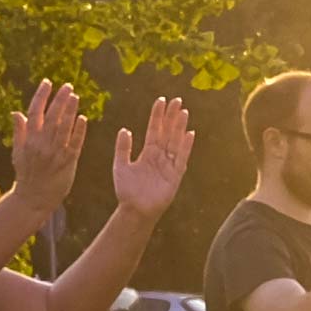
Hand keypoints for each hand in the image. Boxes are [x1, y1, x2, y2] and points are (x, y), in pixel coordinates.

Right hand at [0, 81, 89, 220]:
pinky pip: (75, 144)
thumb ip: (19, 132)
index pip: (35, 112)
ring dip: (70, 111)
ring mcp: (55, 153)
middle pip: (51, 117)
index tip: (47, 83)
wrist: (33, 198)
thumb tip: (16, 112)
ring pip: (63, 128)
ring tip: (75, 96)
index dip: (41, 96)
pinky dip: (79, 131)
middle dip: (59, 99)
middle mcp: (42, 144)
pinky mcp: (67, 162)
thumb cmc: (25, 174)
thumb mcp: (18, 152)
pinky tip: (83, 118)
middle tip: (67, 85)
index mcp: (29, 140)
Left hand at [106, 93, 191, 216]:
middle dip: (171, 116)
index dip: (157, 116)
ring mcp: (168, 165)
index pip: (154, 130)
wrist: (134, 210)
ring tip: (183, 111)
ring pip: (175, 141)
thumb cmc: (127, 191)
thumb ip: (123, 148)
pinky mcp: (175, 176)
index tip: (161, 101)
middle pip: (167, 132)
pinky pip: (181, 158)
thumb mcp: (120, 166)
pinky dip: (185, 146)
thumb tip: (125, 129)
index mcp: (147, 153)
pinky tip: (189, 133)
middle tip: (177, 100)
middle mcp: (159, 157)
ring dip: (179, 127)